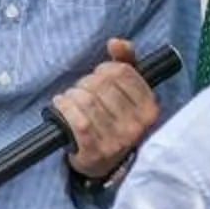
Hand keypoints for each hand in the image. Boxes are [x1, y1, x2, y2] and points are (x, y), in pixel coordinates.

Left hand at [51, 37, 159, 180]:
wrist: (107, 165)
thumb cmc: (116, 122)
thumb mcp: (128, 94)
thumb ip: (128, 63)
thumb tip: (116, 43)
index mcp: (149, 109)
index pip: (122, 72)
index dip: (104, 70)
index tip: (98, 77)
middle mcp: (136, 126)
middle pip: (101, 85)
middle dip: (85, 83)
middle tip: (82, 91)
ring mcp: (116, 141)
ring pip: (86, 101)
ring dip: (71, 95)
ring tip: (69, 99)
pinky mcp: (94, 152)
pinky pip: (76, 121)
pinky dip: (63, 108)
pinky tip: (60, 106)